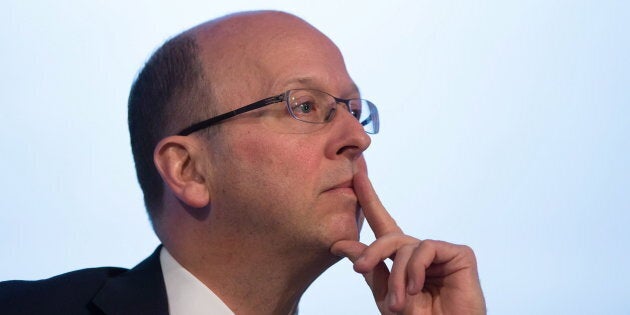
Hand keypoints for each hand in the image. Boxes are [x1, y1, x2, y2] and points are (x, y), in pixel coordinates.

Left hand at [330, 170, 485, 313]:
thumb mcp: (384, 295)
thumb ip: (368, 268)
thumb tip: (341, 245)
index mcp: (402, 262)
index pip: (383, 225)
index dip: (370, 200)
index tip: (356, 175)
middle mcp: (421, 254)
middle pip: (390, 237)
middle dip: (373, 252)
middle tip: (360, 270)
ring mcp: (441, 253)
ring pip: (405, 246)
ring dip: (396, 276)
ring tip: (398, 303)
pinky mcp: (460, 255)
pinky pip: (426, 248)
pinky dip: (415, 268)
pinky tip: (416, 287)